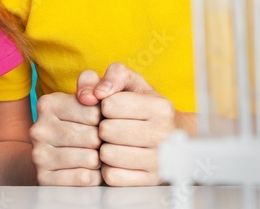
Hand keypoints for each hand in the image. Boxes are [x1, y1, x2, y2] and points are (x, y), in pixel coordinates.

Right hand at [29, 70, 102, 185]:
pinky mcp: (45, 179)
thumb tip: (96, 94)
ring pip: (90, 159)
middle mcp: (38, 128)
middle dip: (103, 142)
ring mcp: (39, 155)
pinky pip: (85, 179)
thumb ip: (93, 83)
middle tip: (98, 144)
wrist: (55, 157)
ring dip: (100, 161)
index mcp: (47, 103)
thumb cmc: (81, 125)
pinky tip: (89, 172)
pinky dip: (94, 178)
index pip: (93, 112)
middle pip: (93, 137)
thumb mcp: (86, 99)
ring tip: (95, 157)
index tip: (100, 124)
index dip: (105, 121)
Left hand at [92, 63, 175, 185]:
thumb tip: (89, 95)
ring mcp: (159, 162)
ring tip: (114, 142)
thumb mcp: (131, 83)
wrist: (170, 139)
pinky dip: (108, 168)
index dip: (104, 105)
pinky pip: (112, 176)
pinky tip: (118, 160)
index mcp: (160, 107)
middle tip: (112, 127)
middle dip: (103, 126)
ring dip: (104, 148)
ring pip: (107, 155)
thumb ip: (110, 76)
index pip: (110, 105)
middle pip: (106, 130)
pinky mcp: (149, 182)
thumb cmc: (142, 106)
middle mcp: (164, 135)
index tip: (113, 108)